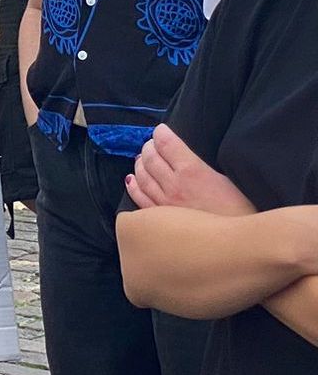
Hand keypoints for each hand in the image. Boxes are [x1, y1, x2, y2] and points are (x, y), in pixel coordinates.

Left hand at [126, 124, 254, 215]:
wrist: (239, 244)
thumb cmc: (243, 211)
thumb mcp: (227, 179)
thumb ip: (202, 165)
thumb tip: (188, 156)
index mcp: (192, 171)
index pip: (166, 143)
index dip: (161, 134)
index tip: (161, 131)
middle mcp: (174, 185)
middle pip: (150, 158)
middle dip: (149, 147)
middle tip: (151, 144)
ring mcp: (164, 203)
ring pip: (142, 177)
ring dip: (140, 164)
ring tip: (142, 159)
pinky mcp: (161, 220)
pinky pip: (140, 199)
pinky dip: (133, 186)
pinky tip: (132, 180)